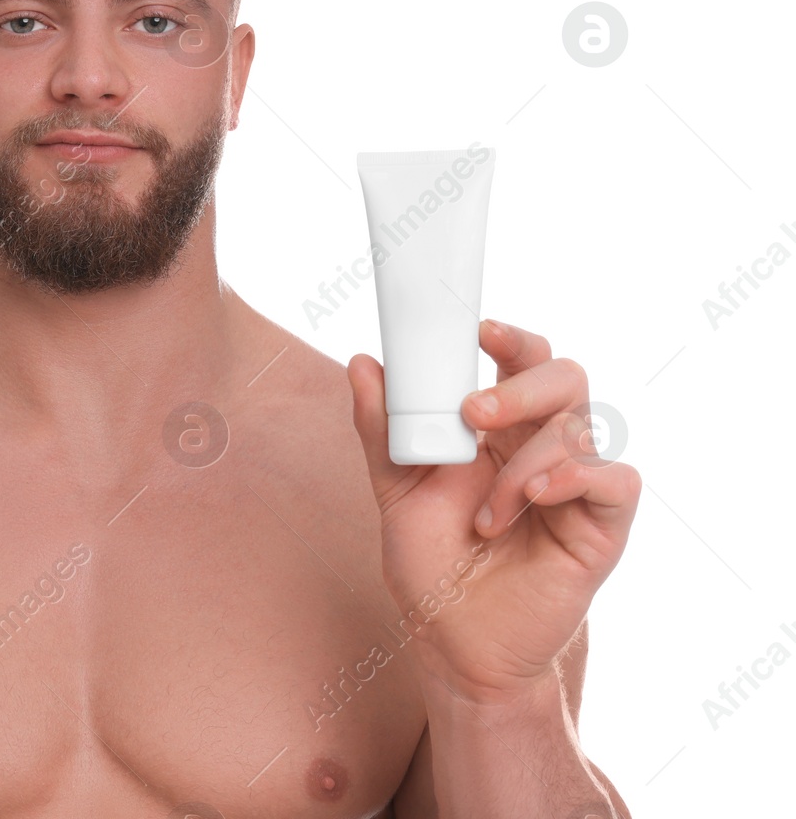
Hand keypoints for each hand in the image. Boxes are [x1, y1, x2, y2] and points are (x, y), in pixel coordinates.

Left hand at [347, 319, 640, 700]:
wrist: (456, 647)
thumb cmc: (432, 567)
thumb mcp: (395, 492)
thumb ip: (381, 430)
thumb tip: (362, 363)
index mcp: (499, 431)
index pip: (520, 362)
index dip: (511, 338)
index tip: (479, 330)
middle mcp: (542, 448)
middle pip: (564, 376)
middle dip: (522, 384)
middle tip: (475, 414)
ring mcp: (575, 486)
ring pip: (579, 428)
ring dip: (521, 466)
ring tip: (485, 518)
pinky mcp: (601, 527)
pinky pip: (614, 479)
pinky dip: (571, 479)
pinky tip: (532, 502)